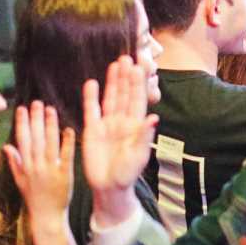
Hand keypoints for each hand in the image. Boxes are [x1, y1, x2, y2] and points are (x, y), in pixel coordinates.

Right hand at [3, 101, 75, 219]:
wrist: (47, 216)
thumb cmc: (34, 198)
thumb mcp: (20, 181)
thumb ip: (14, 162)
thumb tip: (6, 146)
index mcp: (25, 166)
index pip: (22, 140)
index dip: (22, 123)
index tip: (22, 108)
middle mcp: (36, 166)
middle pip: (35, 139)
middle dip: (35, 119)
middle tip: (37, 103)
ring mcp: (50, 170)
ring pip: (49, 144)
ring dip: (50, 126)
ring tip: (51, 110)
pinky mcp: (64, 175)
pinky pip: (65, 156)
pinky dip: (67, 143)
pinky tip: (68, 130)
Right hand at [83, 56, 157, 226]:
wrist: (109, 187)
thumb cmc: (127, 173)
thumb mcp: (138, 156)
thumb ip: (144, 136)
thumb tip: (154, 118)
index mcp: (136, 126)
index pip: (138, 100)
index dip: (139, 84)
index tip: (140, 66)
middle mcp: (123, 121)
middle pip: (125, 94)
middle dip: (127, 77)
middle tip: (127, 57)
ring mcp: (108, 124)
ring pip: (111, 98)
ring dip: (113, 82)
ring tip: (115, 63)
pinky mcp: (92, 130)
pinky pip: (92, 110)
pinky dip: (91, 97)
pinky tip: (91, 83)